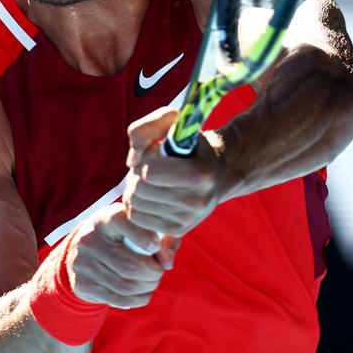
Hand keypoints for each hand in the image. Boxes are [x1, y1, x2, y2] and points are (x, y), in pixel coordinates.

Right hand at [67, 203, 173, 309]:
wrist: (81, 249)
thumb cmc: (121, 235)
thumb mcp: (137, 226)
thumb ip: (162, 237)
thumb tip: (168, 262)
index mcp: (106, 219)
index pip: (127, 225)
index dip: (147, 238)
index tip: (156, 246)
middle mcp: (90, 239)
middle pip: (130, 266)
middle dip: (153, 273)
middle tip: (159, 271)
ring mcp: (83, 263)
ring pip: (126, 286)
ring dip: (147, 287)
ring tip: (152, 282)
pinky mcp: (83, 284)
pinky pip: (118, 299)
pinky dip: (138, 299)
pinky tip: (143, 292)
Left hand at [123, 107, 222, 239]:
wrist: (220, 170)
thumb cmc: (191, 144)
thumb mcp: (172, 122)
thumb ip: (144, 129)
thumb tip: (132, 160)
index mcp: (199, 173)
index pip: (150, 172)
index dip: (144, 159)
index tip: (153, 153)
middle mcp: (197, 200)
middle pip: (140, 190)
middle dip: (137, 175)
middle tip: (147, 168)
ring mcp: (189, 218)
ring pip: (136, 206)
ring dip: (135, 190)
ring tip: (149, 181)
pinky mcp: (179, 229)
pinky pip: (138, 219)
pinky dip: (137, 205)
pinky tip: (149, 195)